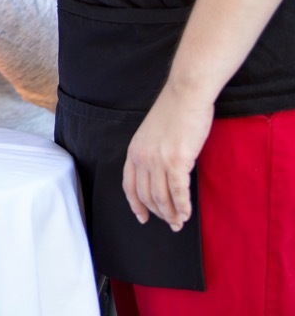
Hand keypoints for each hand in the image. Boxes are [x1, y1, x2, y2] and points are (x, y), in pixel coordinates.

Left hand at [122, 84, 213, 231]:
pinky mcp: (177, 161)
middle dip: (158, 213)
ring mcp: (158, 160)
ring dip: (171, 214)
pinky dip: (182, 207)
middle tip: (171, 223)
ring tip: (180, 222)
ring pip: (162, 197)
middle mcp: (142, 158)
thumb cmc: (174, 111)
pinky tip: (187, 214)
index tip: (142, 218)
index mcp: (134, 151)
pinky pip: (178, 192)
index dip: (136, 205)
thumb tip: (161, 171)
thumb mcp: (152, 133)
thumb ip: (152, 151)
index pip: (128, 186)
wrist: (186, 94)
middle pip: (146, 196)